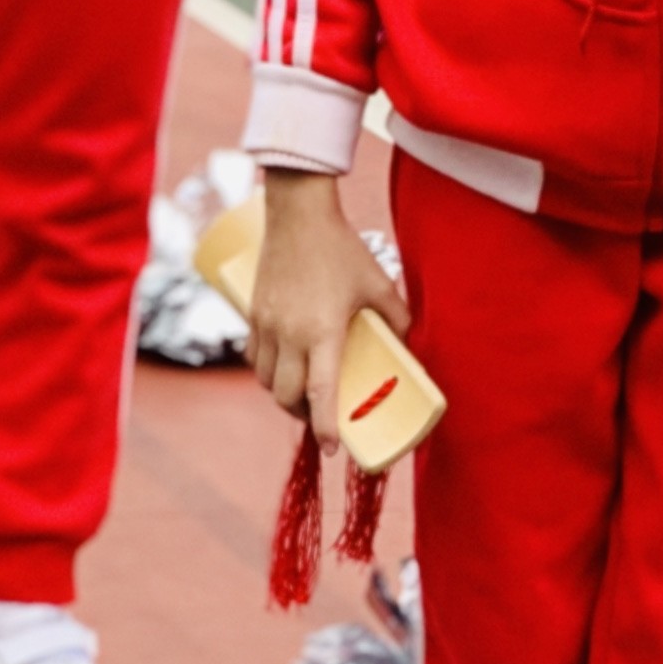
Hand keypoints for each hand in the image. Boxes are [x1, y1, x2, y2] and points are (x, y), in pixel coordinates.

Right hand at [250, 169, 411, 427]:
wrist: (298, 214)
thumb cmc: (342, 248)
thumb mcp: (378, 282)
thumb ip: (397, 315)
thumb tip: (409, 342)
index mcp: (322, 332)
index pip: (320, 392)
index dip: (325, 426)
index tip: (333, 449)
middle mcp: (289, 334)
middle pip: (287, 396)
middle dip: (302, 415)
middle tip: (319, 418)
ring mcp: (267, 325)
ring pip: (266, 381)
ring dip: (282, 396)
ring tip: (300, 396)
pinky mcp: (253, 314)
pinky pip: (254, 358)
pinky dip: (265, 373)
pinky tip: (280, 369)